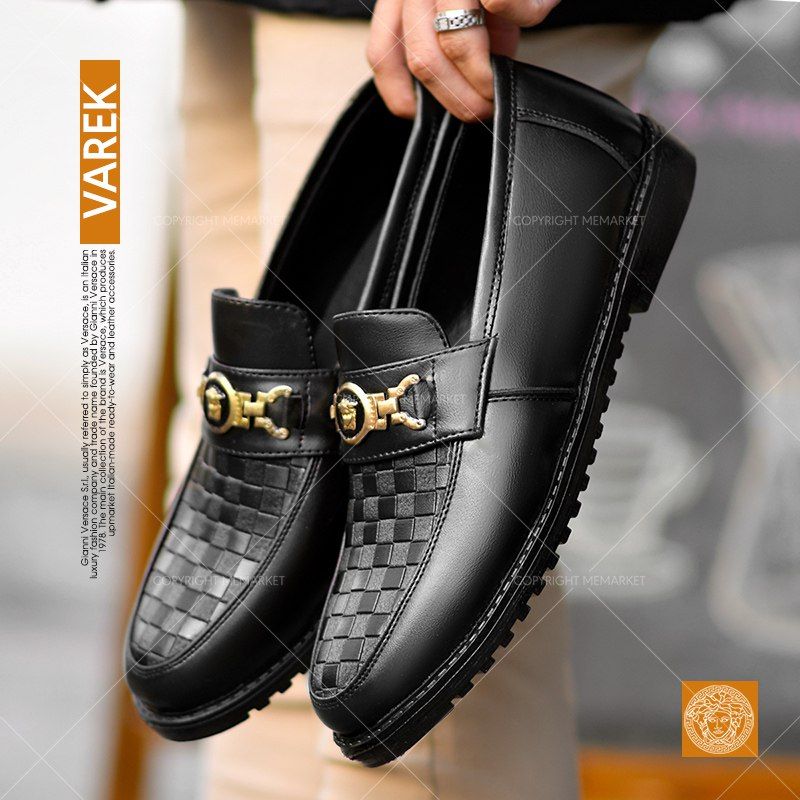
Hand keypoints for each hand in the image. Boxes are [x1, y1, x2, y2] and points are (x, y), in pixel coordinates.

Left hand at [367, 0, 559, 120]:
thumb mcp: (463, 6)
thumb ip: (454, 42)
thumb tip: (463, 89)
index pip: (382, 48)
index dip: (396, 91)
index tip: (416, 112)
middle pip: (421, 58)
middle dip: (454, 98)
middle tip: (480, 109)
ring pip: (454, 42)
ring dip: (481, 78)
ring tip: (498, 89)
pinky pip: (501, 3)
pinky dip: (520, 21)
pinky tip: (527, 21)